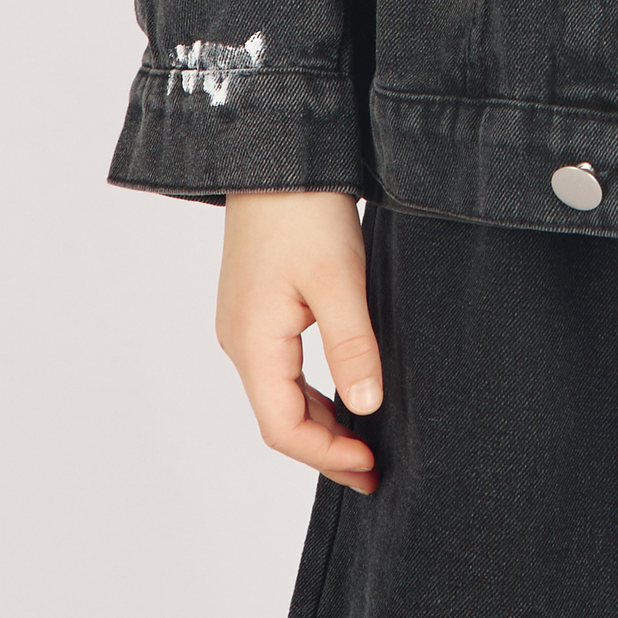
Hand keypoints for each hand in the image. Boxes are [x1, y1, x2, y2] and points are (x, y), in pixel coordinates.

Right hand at [216, 191, 382, 494]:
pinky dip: (314, 391)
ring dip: (322, 421)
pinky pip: (283, 367)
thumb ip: (351, 345)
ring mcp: (247, 323)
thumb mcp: (338, 278)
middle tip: (376, 467)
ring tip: (367, 439)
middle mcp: (241, 340)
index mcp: (253, 342)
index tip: (371, 465)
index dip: (327, 456)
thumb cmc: (303, 209)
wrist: (278, 151)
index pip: (283, 428)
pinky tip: (346, 390)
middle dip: (327, 448)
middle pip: (280, 417)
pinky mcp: (259, 305)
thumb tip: (367, 406)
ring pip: (282, 394)